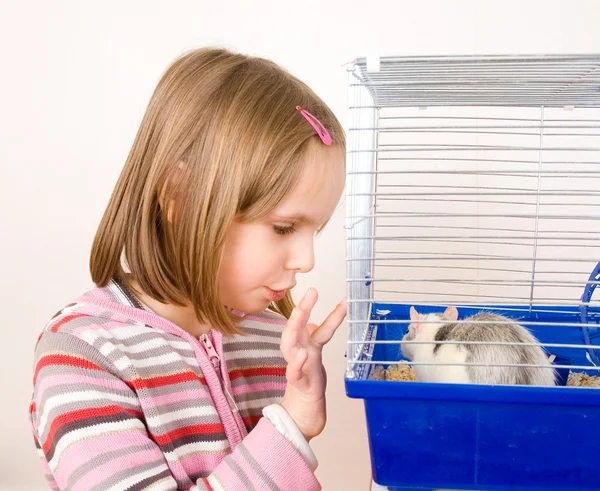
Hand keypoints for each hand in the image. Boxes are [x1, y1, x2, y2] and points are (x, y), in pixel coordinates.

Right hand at [279, 288, 346, 440]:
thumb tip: (316, 322)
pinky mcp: (298, 385)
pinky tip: (302, 354)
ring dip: (294, 328)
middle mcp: (301, 354)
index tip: (345, 299)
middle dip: (303, 308)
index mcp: (306, 347)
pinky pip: (294, 372)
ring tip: (300, 313)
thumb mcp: (315, 358)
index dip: (332, 313)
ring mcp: (298, 368)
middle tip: (312, 291)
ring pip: (290, 345)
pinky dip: (296, 363)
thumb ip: (315, 339)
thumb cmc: (308, 385)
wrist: (301, 416)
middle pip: (296, 328)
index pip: (317, 326)